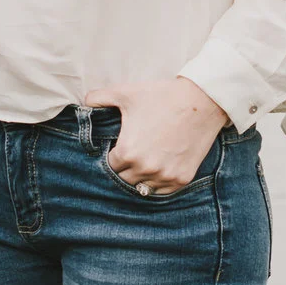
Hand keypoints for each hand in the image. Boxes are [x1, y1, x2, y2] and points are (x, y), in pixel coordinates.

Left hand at [81, 77, 229, 193]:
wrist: (201, 101)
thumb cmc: (161, 96)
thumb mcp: (126, 93)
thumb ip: (98, 98)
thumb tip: (84, 102)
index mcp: (127, 153)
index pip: (110, 166)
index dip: (115, 156)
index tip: (122, 147)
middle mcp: (144, 169)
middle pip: (125, 179)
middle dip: (126, 168)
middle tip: (134, 154)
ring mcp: (164, 176)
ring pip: (143, 188)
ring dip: (142, 177)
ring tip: (146, 162)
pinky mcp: (182, 179)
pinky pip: (163, 191)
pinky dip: (159, 183)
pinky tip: (160, 169)